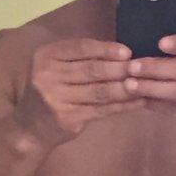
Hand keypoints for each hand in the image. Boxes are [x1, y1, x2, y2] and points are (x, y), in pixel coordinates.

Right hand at [13, 38, 144, 147]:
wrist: (30, 128)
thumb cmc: (50, 91)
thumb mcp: (56, 68)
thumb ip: (80, 59)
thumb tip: (122, 53)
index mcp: (46, 56)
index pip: (80, 48)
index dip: (105, 49)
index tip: (127, 51)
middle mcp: (48, 76)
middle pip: (92, 70)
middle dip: (120, 68)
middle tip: (141, 68)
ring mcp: (57, 99)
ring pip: (100, 91)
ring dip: (126, 88)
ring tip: (145, 84)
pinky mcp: (69, 119)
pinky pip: (102, 110)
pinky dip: (123, 106)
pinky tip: (138, 102)